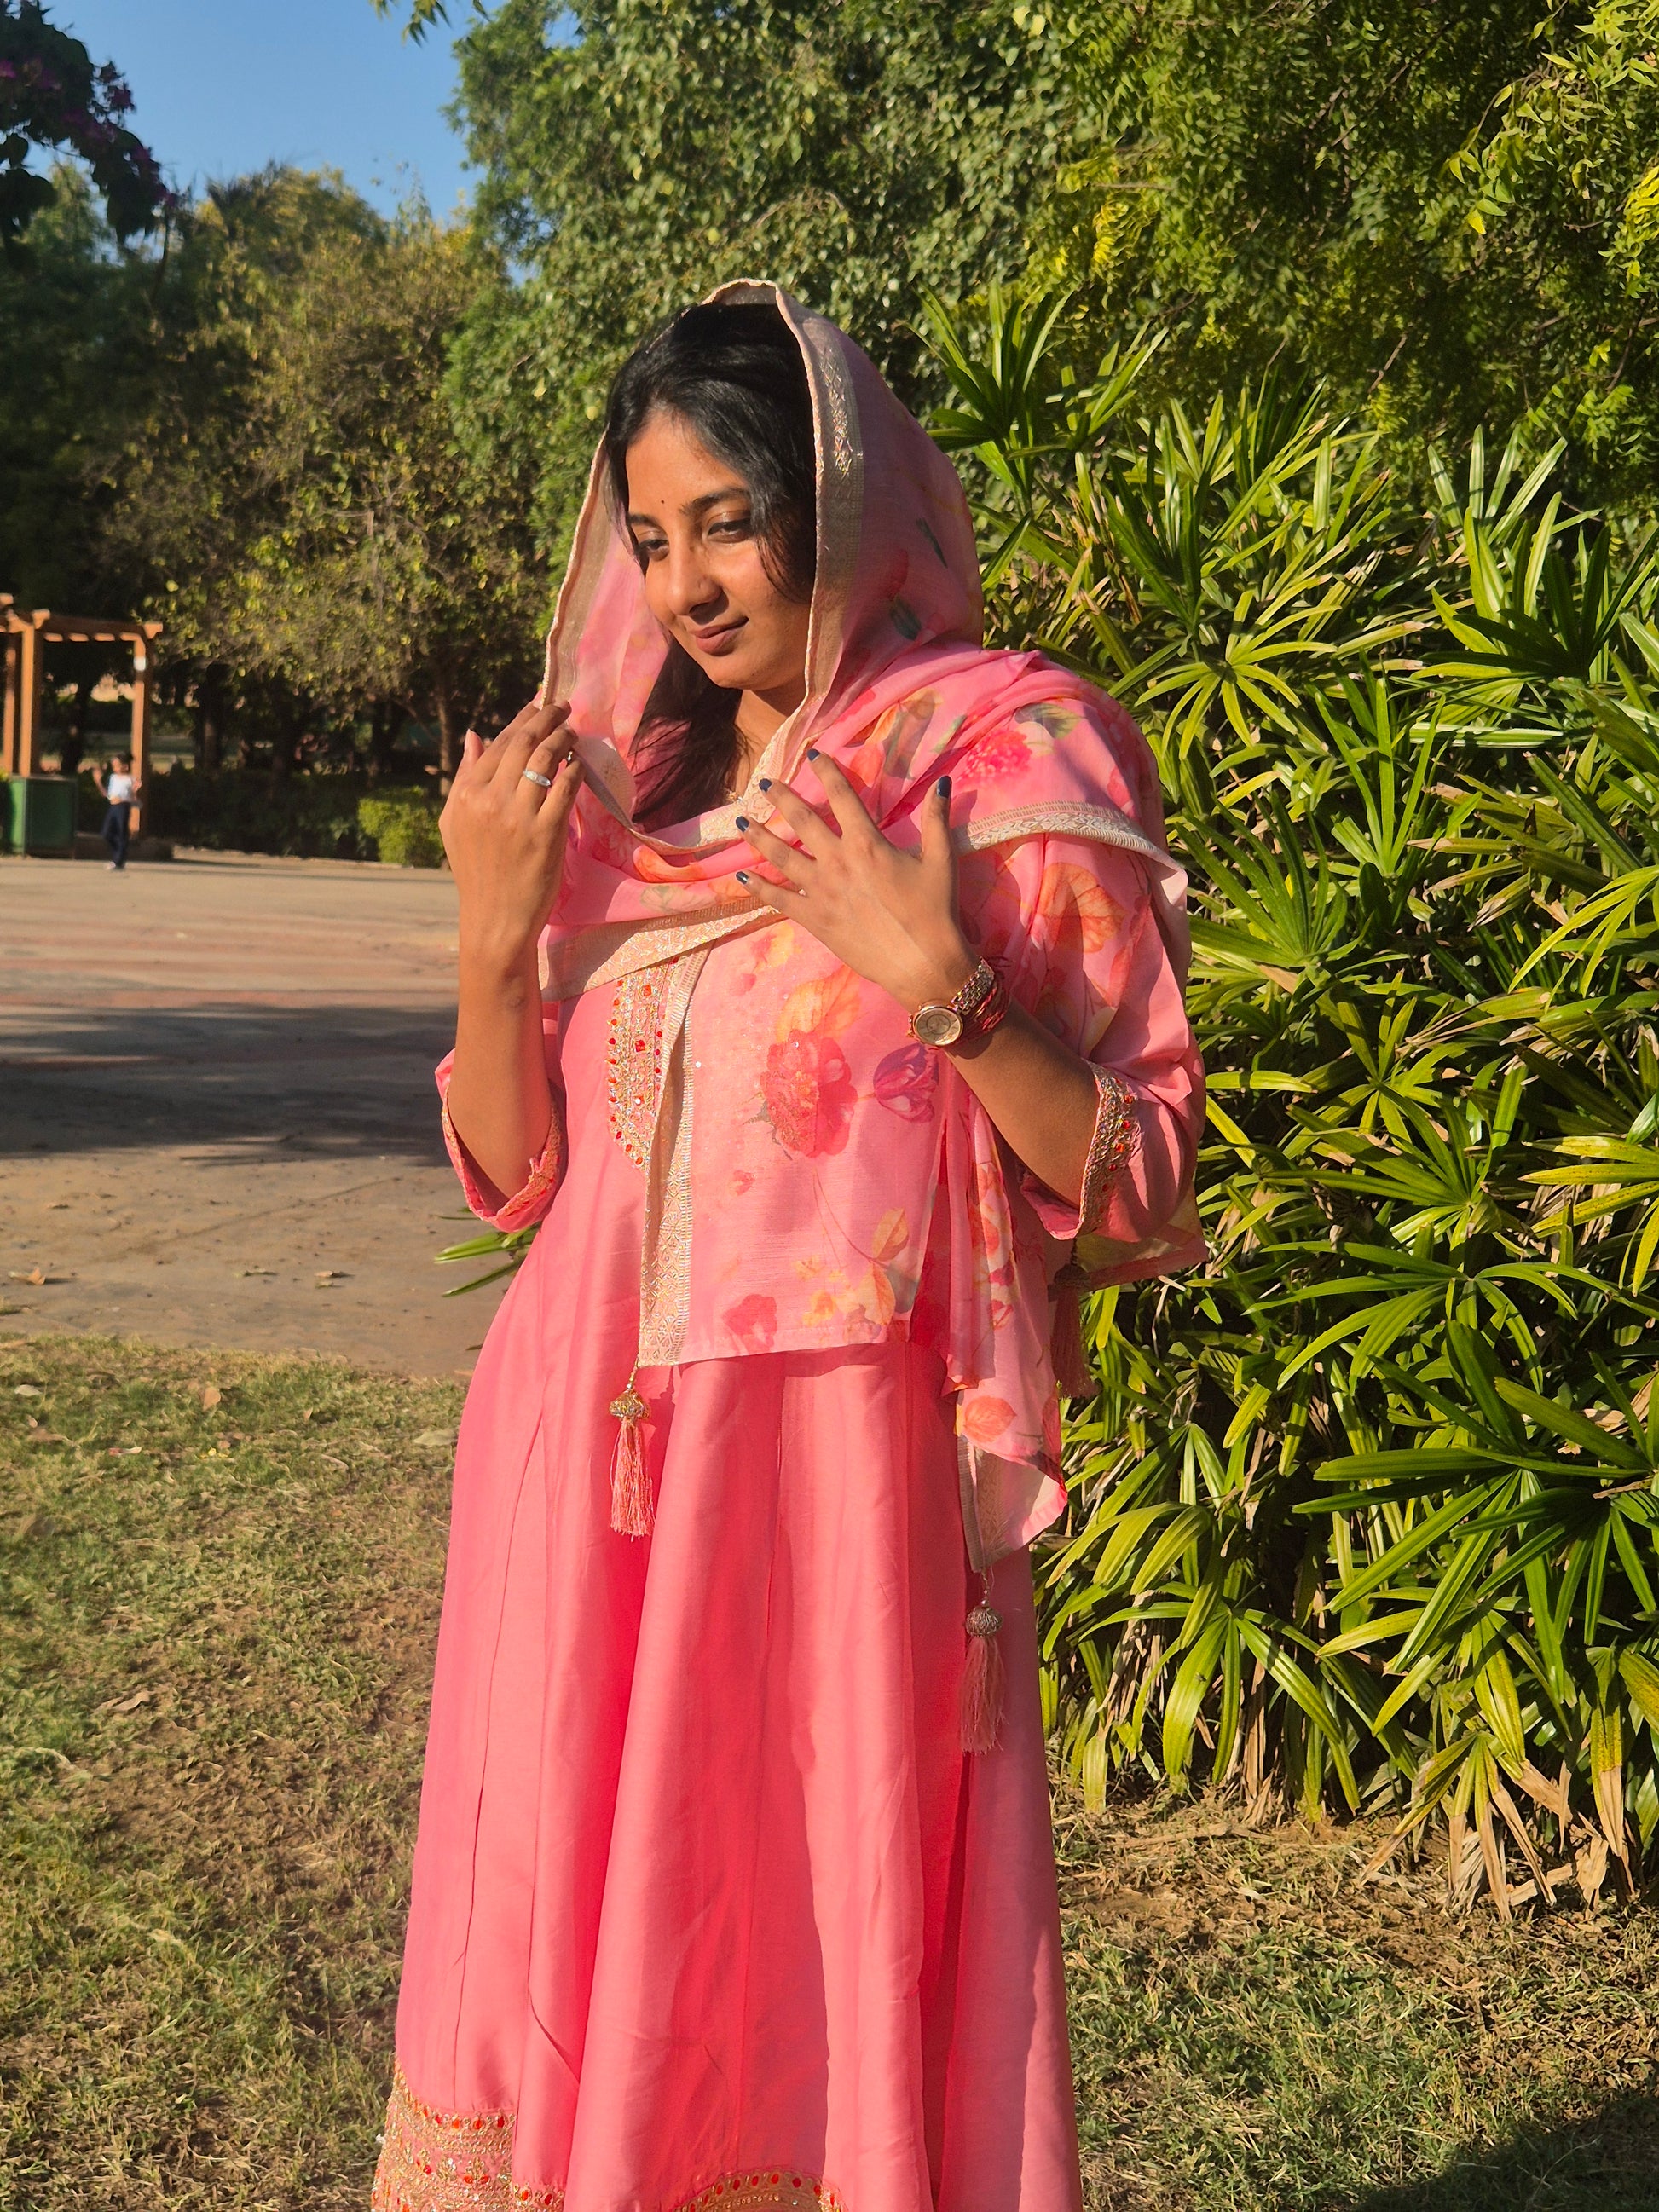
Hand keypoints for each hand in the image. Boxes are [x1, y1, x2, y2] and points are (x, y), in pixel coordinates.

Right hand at [441, 697, 581, 972]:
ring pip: (545, 760)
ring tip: (572, 731)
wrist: (495, 918)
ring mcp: (519, 816)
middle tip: (562, 708)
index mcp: (466, 795)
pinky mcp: (546, 833)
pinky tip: (579, 764)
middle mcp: (490, 799)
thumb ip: (464, 778)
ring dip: (562, 739)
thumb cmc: (476, 872)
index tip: (537, 706)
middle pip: (523, 744)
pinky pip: (564, 789)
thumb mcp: (455, 823)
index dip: (521, 720)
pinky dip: (573, 771)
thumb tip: (476, 736)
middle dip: (546, 718)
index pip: (498, 744)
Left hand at [735, 752, 976, 1012]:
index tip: (813, 755)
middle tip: (765, 781)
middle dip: (781, 797)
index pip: (842, 796)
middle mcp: (837, 861)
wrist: (921, 964)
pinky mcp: (814, 919)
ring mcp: (821, 890)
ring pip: (781, 855)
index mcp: (866, 843)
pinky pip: (778, 899)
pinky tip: (741, 876)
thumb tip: (944, 783)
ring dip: (759, 835)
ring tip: (741, 820)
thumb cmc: (934, 912)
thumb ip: (937, 820)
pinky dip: (758, 887)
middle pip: (802, 820)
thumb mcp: (941, 861)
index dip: (827, 772)